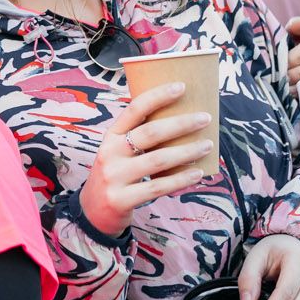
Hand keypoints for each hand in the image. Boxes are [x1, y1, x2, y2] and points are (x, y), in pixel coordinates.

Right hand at [78, 82, 215, 235]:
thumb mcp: (118, 151)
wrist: (92, 212)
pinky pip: (157, 187)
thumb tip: (180, 120)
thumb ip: (138, 138)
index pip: (134, 109)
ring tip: (207, 145)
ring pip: (157, 160)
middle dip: (181, 123)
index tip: (181, 87)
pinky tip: (197, 173)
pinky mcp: (121, 199)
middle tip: (205, 118)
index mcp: (111, 135)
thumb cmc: (115, 175)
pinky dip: (180, 179)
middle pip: (150, 133)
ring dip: (186, 151)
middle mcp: (110, 152)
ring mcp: (114, 176)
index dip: (158, 96)